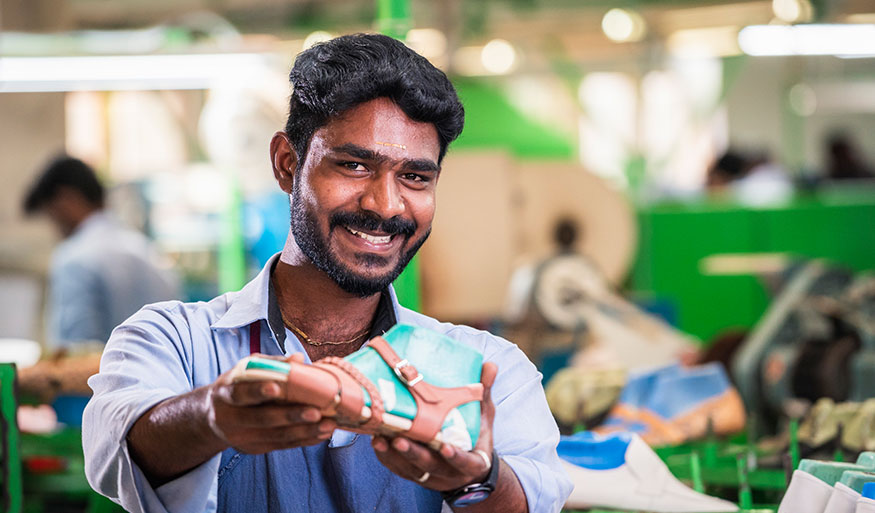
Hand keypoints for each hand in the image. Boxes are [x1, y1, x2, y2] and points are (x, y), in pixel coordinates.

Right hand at [205, 353, 337, 452]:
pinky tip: (323, 433)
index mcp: (226, 394)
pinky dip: (305, 440)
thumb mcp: (244, 371)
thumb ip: (270, 364)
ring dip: (305, 431)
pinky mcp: (256, 448)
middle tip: (316, 412)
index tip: (276, 387)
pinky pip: (283, 445)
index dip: (258, 391)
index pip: (241, 394)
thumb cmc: (235, 386)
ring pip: (276, 436)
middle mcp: (231, 419)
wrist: (212, 418)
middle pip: (262, 419)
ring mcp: (243, 437)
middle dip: (290, 416)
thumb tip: (298, 358)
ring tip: (328, 425)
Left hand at [371, 361, 497, 491]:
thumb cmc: (476, 436)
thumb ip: (484, 394)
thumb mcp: (485, 417)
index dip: (455, 456)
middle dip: (414, 454)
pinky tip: (375, 440)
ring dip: (393, 456)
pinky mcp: (413, 475)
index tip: (446, 446)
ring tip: (379, 438)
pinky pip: (397, 469)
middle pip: (430, 466)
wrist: (469, 467)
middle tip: (399, 440)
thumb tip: (490, 365)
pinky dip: (385, 457)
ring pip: (409, 469)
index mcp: (471, 462)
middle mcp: (449, 473)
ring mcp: (430, 477)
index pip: (464, 462)